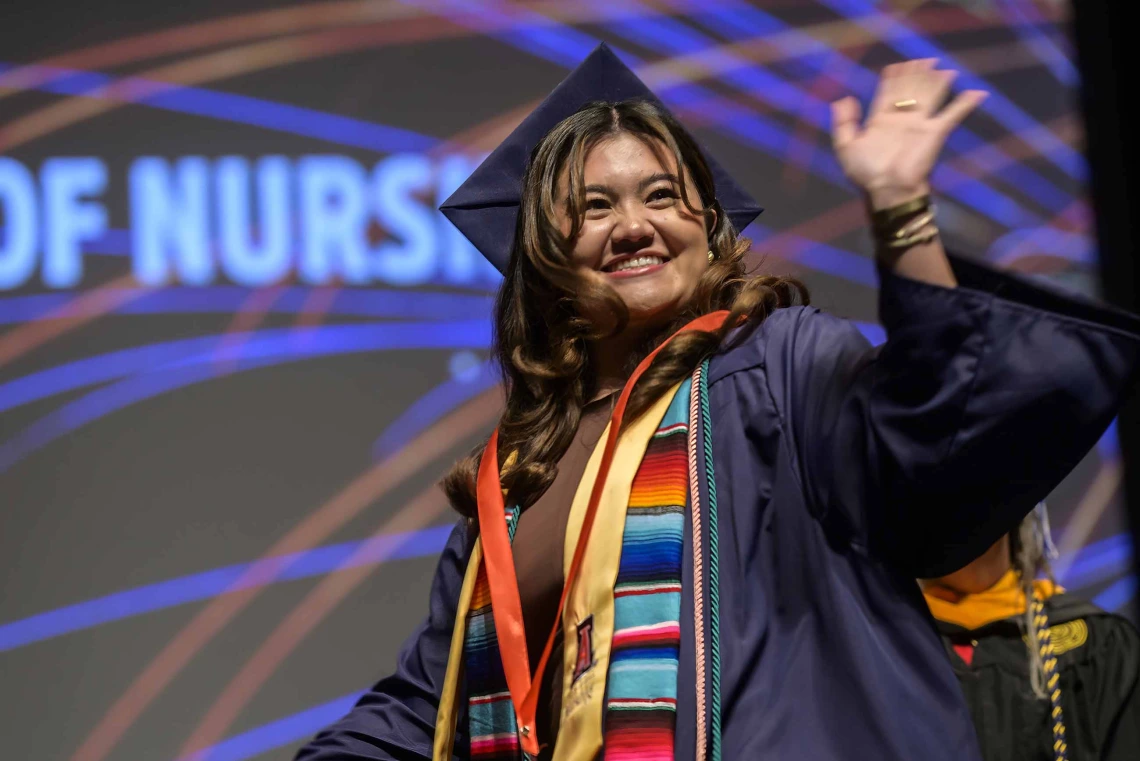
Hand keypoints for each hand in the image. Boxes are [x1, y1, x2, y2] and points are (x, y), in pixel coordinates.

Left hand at [830, 59, 987, 209]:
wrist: (887, 189)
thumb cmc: (866, 173)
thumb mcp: (846, 147)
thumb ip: (843, 123)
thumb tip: (843, 99)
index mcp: (881, 119)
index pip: (889, 92)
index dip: (893, 77)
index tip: (896, 65)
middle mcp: (902, 118)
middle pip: (910, 89)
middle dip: (915, 73)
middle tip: (922, 60)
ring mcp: (920, 124)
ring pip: (930, 95)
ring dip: (935, 80)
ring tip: (939, 66)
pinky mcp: (935, 133)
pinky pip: (952, 115)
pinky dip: (965, 104)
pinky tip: (977, 92)